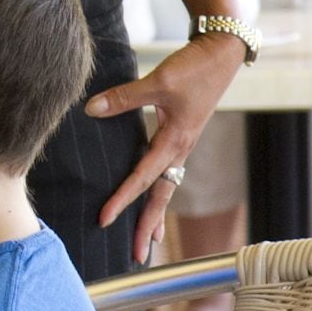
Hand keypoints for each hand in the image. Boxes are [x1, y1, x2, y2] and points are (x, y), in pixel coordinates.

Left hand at [84, 31, 245, 262]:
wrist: (221, 53)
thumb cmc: (193, 67)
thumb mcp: (158, 81)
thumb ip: (124, 97)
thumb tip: (91, 110)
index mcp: (175, 140)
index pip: (144, 177)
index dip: (122, 199)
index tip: (104, 219)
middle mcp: (180, 149)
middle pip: (161, 196)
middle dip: (148, 227)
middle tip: (136, 257)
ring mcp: (181, 145)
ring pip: (166, 188)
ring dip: (154, 214)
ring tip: (146, 242)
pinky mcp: (180, 136)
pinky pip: (167, 172)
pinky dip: (157, 191)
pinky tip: (150, 200)